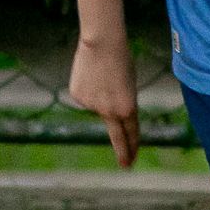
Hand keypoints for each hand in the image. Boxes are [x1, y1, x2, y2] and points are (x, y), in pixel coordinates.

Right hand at [68, 36, 138, 167]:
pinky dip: (88, 89)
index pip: (131, 134)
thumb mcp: (129, 85)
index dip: (132, 148)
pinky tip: (90, 74)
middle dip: (122, 151)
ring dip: (100, 96)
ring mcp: (91, 106)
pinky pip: (85, 97)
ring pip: (97, 107)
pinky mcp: (77, 97)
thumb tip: (106, 112)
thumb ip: (122, 104)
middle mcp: (109, 112)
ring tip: (103, 76)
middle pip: (116, 134)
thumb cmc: (121, 60)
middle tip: (125, 164)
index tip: (131, 162)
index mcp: (127, 108)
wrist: (101, 44)